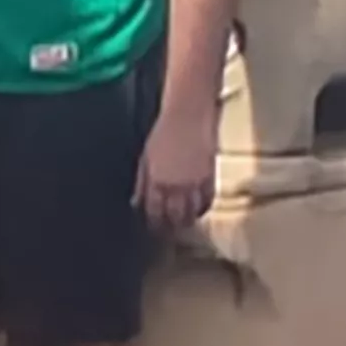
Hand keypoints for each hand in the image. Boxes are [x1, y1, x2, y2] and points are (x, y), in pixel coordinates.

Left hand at [135, 104, 219, 233]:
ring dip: (187, 221)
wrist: (188, 114)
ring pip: (192, 213)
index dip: (153, 223)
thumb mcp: (145, 158)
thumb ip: (142, 183)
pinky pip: (207, 201)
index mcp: (156, 180)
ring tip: (183, 224)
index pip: (154, 212)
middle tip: (168, 231)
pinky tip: (198, 209)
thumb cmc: (163, 132)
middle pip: (174, 217)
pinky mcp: (210, 177)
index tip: (153, 227)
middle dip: (170, 227)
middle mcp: (175, 185)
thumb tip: (135, 203)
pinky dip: (202, 208)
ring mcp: (195, 182)